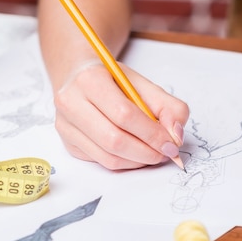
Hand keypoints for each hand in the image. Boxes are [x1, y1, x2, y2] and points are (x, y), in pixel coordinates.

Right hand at [53, 61, 188, 169]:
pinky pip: (101, 162)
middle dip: (146, 151)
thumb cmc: (112, 81)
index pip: (124, 115)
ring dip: (137, 161)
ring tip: (153, 154)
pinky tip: (136, 153)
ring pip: (108, 156)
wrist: (80, 78)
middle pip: (114, 140)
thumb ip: (168, 106)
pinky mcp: (68, 143)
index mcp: (89, 80)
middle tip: (165, 153)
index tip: (171, 143)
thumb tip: (175, 136)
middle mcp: (70, 103)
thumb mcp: (143, 84)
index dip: (152, 133)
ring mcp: (66, 126)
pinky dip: (125, 162)